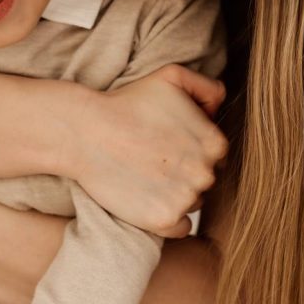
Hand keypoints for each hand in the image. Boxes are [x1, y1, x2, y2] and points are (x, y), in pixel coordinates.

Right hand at [70, 65, 228, 237]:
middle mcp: (206, 173)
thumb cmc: (127, 102)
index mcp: (215, 143)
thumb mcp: (172, 76)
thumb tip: (218, 110)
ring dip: (176, 192)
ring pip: (193, 201)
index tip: (166, 140)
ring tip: (146, 174)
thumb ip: (208, 88)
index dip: (190, 146)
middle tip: (153, 157)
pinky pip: (182, 227)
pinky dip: (169, 218)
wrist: (85, 132)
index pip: (215, 153)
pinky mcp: (163, 220)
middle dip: (185, 170)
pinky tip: (149, 197)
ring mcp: (185, 199)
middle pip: (205, 178)